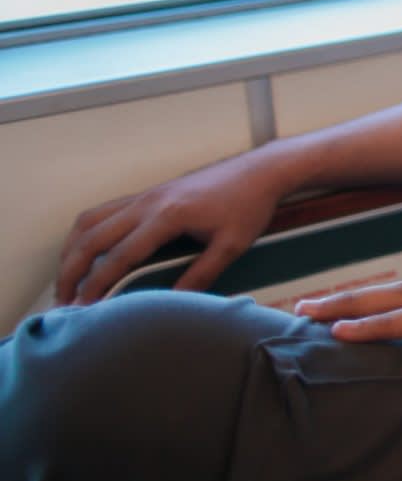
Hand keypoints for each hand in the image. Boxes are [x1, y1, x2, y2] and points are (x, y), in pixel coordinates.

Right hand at [58, 147, 299, 305]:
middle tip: (62, 302)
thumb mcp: (232, 245)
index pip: (119, 256)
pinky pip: (103, 211)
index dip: (97, 284)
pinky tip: (84, 251)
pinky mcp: (147, 193)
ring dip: (71, 251)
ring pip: (90, 221)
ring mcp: (144, 195)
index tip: (84, 309)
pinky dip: (85, 232)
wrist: (260, 171)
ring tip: (66, 281)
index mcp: (167, 216)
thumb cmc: (249, 207)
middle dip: (71, 272)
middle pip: (92, 238)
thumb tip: (172, 304)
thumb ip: (202, 275)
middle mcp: (147, 203)